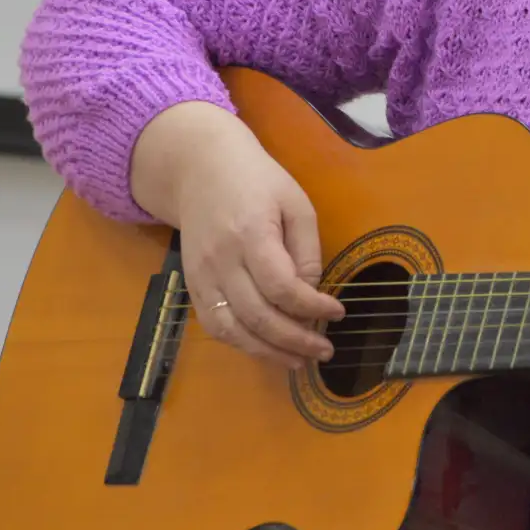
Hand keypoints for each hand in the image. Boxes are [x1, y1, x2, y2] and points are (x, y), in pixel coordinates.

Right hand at [131, 102, 345, 369]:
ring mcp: (201, 275)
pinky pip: (214, 325)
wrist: (199, 168)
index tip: (338, 313)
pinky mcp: (192, 284)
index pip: (281, 287)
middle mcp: (221, 260)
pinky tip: (267, 348)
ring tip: (299, 361)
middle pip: (257, 316)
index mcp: (251, 233)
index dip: (312, 308)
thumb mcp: (295, 203)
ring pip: (232, 330)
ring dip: (267, 353)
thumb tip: (312, 292)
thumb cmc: (257, 180)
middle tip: (325, 350)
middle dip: (295, 340)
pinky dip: (241, 343)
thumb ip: (306, 250)